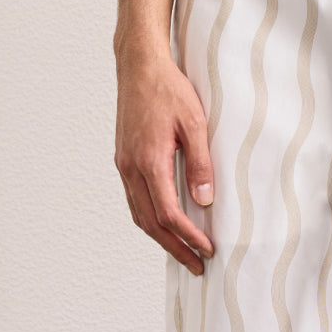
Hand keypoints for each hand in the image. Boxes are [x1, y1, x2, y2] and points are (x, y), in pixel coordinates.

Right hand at [113, 42, 214, 276]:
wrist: (138, 65)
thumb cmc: (168, 89)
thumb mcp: (195, 123)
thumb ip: (200, 163)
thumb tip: (205, 200)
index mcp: (149, 160)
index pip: (168, 213)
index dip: (188, 236)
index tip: (208, 249)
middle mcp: (131, 167)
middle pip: (150, 223)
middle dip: (174, 248)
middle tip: (197, 266)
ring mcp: (123, 165)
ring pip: (138, 215)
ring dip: (160, 238)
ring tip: (183, 253)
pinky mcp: (123, 160)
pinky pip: (134, 200)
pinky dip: (149, 219)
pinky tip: (165, 225)